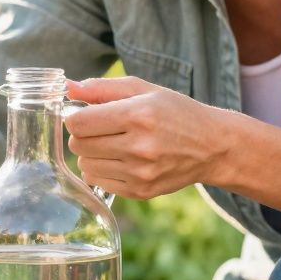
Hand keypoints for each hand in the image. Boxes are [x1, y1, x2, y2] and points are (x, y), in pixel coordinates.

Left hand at [64, 76, 237, 198]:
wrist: (213, 147)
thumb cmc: (175, 112)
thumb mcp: (144, 90)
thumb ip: (102, 88)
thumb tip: (68, 88)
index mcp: (138, 115)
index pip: (78, 123)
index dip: (77, 117)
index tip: (88, 115)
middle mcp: (139, 147)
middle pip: (78, 144)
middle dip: (84, 135)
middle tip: (103, 129)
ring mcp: (139, 173)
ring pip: (85, 164)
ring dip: (92, 153)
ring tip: (115, 144)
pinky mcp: (139, 191)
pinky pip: (97, 181)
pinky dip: (102, 170)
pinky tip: (122, 160)